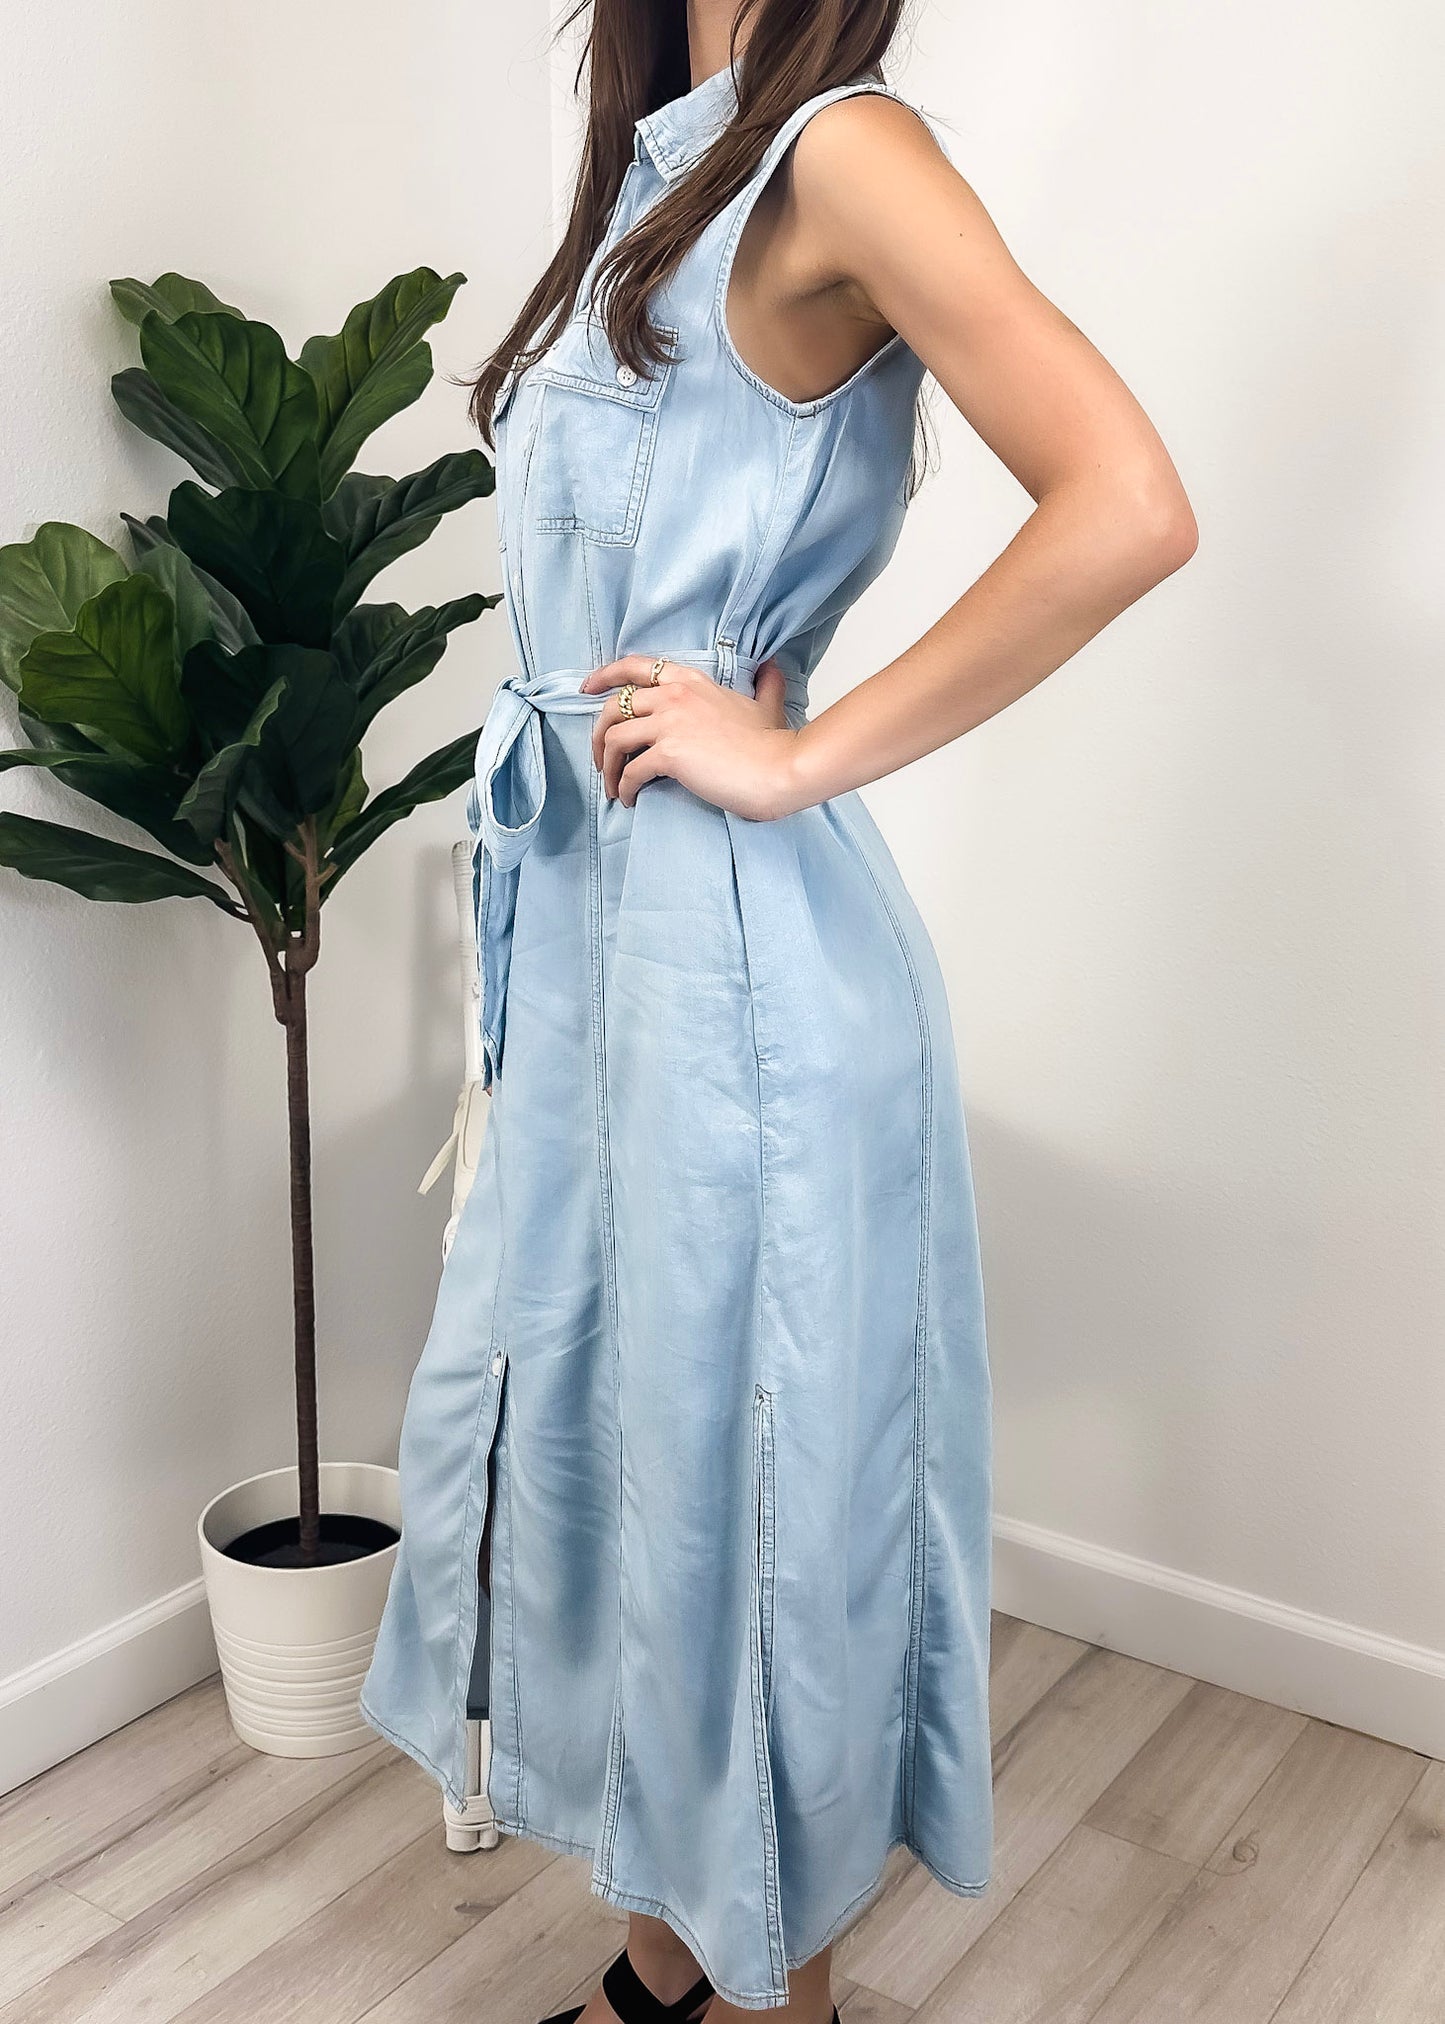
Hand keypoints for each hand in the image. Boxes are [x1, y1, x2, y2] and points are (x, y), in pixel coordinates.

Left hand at [580, 654, 805, 820]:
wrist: (780, 768)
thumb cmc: (772, 744)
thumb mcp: (766, 703)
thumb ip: (765, 683)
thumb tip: (773, 668)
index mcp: (691, 680)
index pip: (636, 667)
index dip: (604, 676)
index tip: (586, 690)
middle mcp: (675, 695)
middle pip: (614, 707)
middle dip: (599, 735)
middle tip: (600, 759)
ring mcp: (670, 722)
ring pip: (615, 739)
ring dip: (606, 766)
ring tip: (613, 787)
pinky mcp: (669, 753)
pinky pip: (630, 771)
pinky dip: (624, 787)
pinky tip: (630, 799)